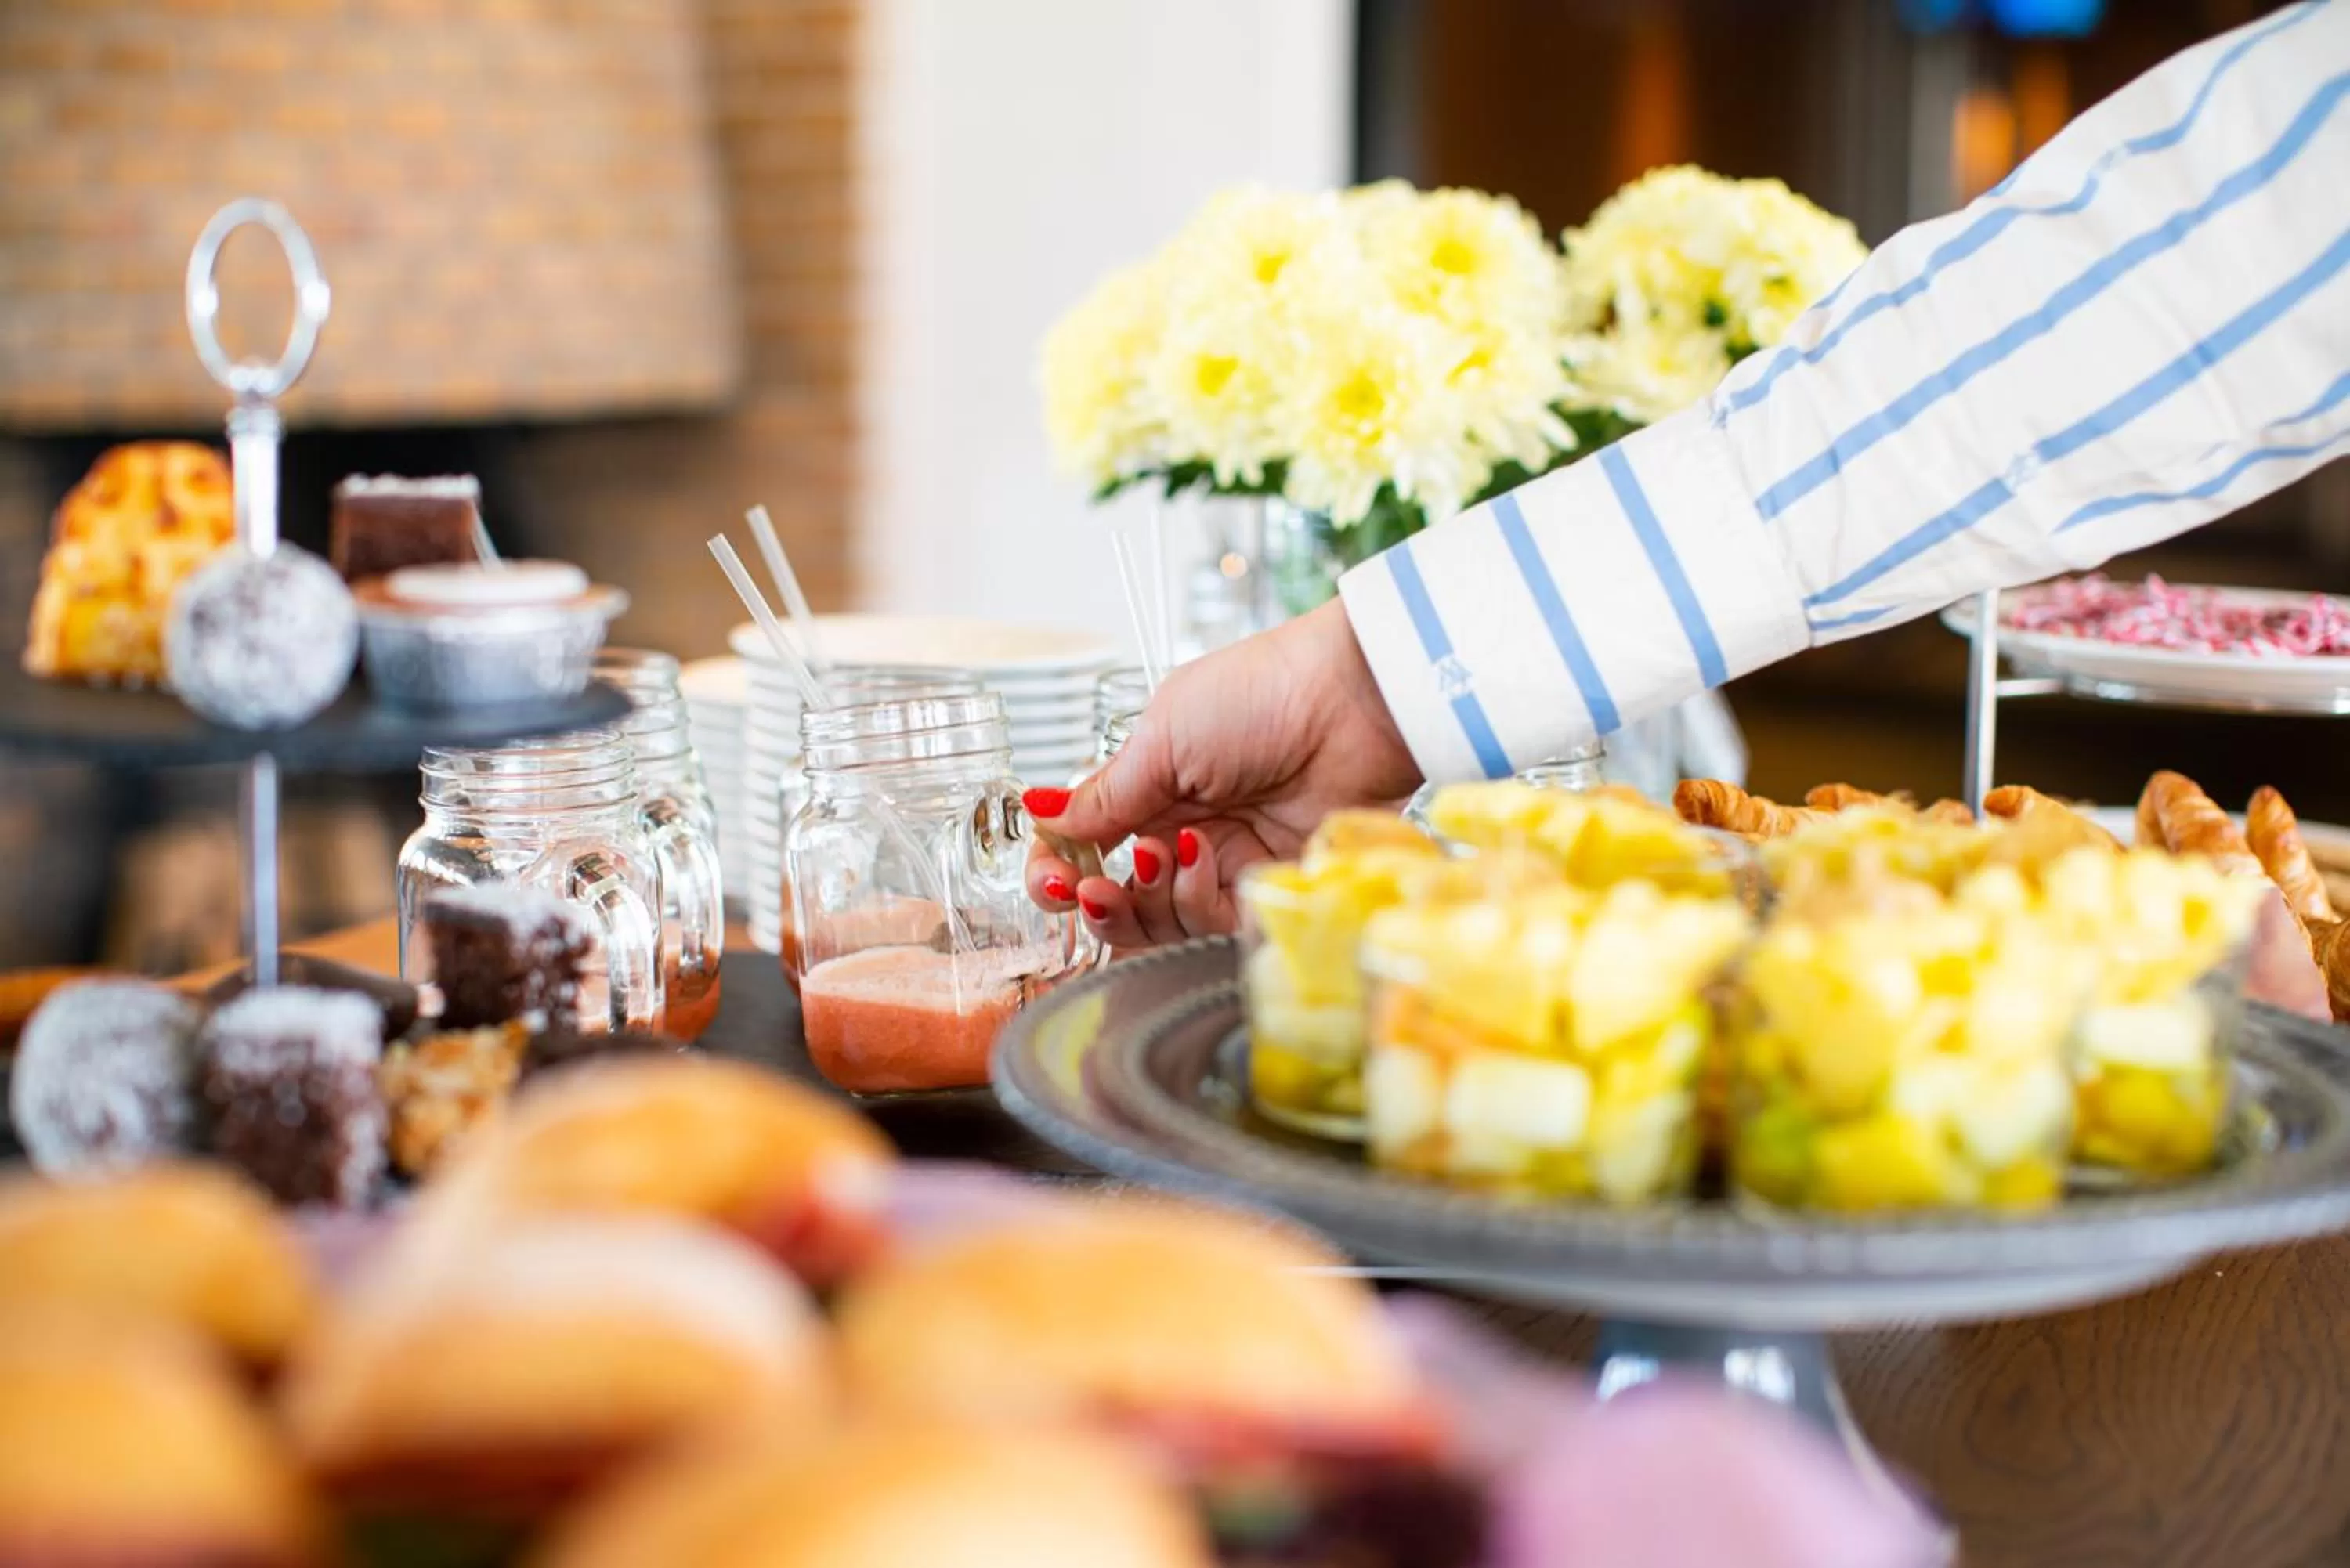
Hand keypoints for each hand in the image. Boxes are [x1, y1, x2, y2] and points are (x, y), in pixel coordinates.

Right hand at [1023, 599, 1422, 951]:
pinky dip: (1198, 903)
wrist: (1354, 705)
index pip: (1085, 846)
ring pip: (1162, 923)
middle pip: (1119, 899)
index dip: (1058, 872)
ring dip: (1147, 902)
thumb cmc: (1261, 696)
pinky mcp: (1269, 892)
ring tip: (1161, 858)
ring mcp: (1227, 865)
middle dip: (1098, 903)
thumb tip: (1038, 812)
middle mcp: (1183, 831)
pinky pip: (1214, 927)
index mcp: (1151, 787)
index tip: (1052, 881)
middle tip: (1091, 890)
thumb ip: (1104, 792)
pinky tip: (1204, 864)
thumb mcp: (1164, 736)